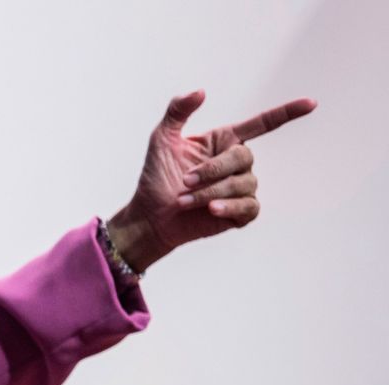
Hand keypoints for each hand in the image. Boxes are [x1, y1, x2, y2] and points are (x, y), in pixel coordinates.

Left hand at [107, 90, 316, 272]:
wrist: (151, 216)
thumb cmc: (156, 177)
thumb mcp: (162, 139)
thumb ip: (178, 111)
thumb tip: (201, 91)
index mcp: (225, 141)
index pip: (263, 124)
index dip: (287, 113)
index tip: (312, 104)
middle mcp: (237, 163)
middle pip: (244, 157)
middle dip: (213, 170)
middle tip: (185, 181)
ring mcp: (242, 188)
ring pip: (243, 184)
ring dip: (210, 192)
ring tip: (183, 200)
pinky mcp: (241, 213)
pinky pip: (249, 206)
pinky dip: (229, 207)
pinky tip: (212, 210)